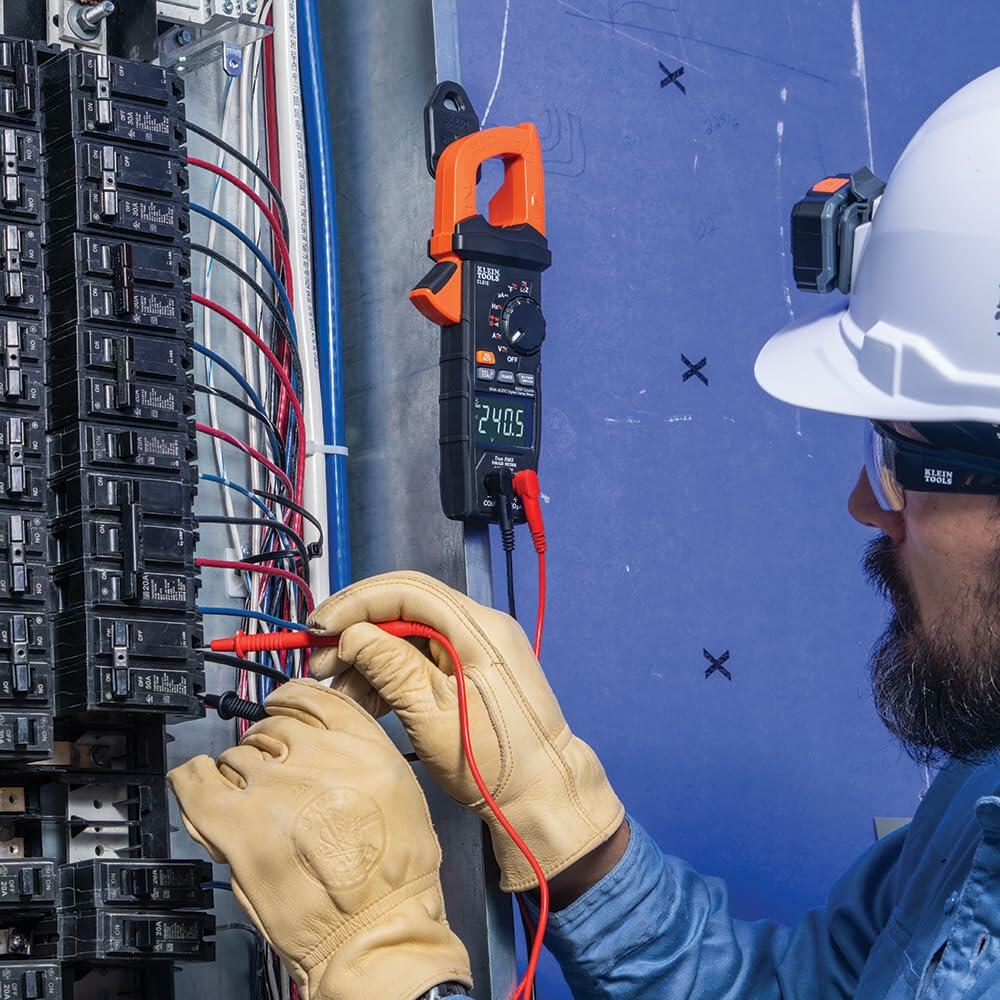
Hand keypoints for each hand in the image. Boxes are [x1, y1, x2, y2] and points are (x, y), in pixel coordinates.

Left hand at [167, 678, 471, 999]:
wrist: (376, 929)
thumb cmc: (395, 877)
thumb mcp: (398, 793)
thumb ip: (357, 757)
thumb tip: (317, 744)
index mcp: (362, 746)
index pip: (312, 699)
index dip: (289, 702)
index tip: (279, 709)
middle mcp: (317, 757)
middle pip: (270, 728)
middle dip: (267, 749)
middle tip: (270, 778)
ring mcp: (274, 788)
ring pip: (237, 757)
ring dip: (238, 773)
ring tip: (247, 801)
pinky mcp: (238, 826)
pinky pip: (198, 784)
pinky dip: (191, 778)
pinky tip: (194, 778)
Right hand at [307, 571, 623, 893]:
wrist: (541, 795)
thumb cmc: (495, 762)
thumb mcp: (431, 715)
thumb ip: (390, 667)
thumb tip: (350, 635)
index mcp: (479, 629)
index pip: (409, 591)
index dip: (358, 602)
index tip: (320, 626)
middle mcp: (481, 627)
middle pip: (405, 610)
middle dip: (357, 632)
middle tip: (319, 663)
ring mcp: (476, 648)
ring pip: (408, 636)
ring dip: (368, 658)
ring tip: (336, 688)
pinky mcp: (471, 670)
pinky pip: (421, 659)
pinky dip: (389, 675)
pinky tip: (362, 699)